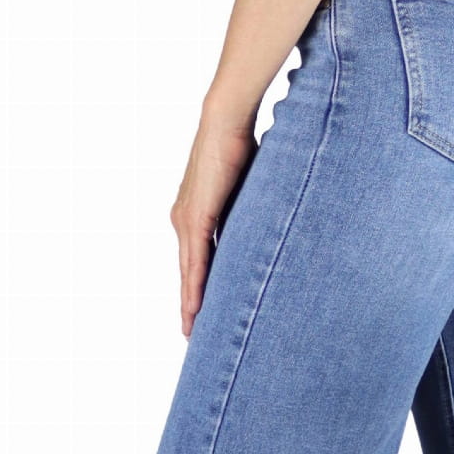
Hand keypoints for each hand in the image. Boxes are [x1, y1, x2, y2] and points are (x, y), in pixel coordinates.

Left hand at [171, 98, 257, 339]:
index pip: (196, 259)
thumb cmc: (240, 143)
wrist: (225, 119)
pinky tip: (195, 309)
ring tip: (192, 331)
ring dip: (191, 303)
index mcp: (194, 213)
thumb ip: (250, 208)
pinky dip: (195, 287)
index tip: (200, 311)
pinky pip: (195, 261)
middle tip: (192, 333)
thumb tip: (270, 219)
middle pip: (188, 271)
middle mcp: (184, 219)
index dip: (198, 286)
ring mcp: (186, 220)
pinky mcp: (194, 218)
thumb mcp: (247, 188)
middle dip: (191, 303)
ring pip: (188, 272)